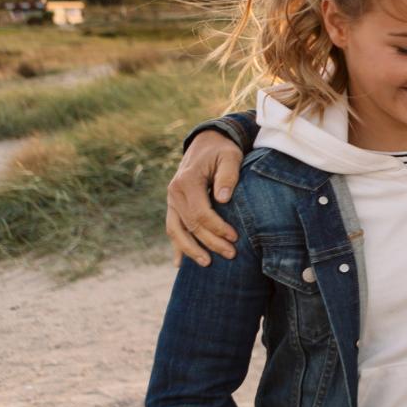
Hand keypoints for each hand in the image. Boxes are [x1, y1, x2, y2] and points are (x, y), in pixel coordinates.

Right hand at [166, 130, 243, 265]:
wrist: (206, 143)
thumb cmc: (222, 150)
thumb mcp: (230, 156)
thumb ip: (228, 175)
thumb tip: (223, 199)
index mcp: (187, 181)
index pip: (200, 212)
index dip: (217, 227)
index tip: (235, 237)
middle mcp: (174, 193)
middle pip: (190, 225)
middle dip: (210, 242)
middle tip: (231, 255)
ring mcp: (171, 200)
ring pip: (175, 230)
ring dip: (190, 249)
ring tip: (206, 264)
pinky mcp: (174, 206)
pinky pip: (172, 228)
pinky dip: (176, 246)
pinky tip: (179, 263)